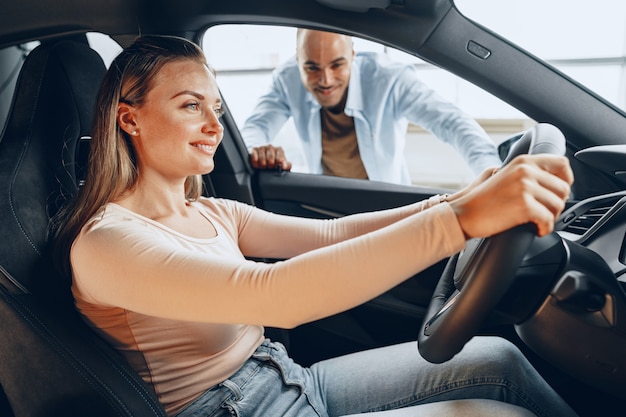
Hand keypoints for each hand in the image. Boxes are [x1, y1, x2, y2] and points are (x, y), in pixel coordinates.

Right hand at [249, 145, 292, 170]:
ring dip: (262, 164)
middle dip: (270, 165)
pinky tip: (257, 165)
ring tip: (264, 166)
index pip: (279, 158)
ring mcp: (262, 147)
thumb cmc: (275, 164)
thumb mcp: (283, 165)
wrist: (265, 162)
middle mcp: (270, 147)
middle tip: (269, 167)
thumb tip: (284, 166)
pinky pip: (254, 156)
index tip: (275, 167)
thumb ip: (287, 165)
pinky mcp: (254, 149)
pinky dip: (255, 162)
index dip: (277, 165)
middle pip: (270, 158)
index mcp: (279, 149)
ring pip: (262, 158)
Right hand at [449, 154, 572, 238]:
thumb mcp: (502, 175)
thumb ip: (525, 173)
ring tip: (537, 222)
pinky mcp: (524, 206)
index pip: (561, 163)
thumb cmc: (481, 200)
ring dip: (550, 218)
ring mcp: (525, 187)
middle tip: (544, 214)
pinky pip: (548, 220)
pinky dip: (545, 229)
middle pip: (563, 188)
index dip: (566, 179)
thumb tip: (549, 179)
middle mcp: (526, 171)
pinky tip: (536, 230)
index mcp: (523, 162)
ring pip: (558, 205)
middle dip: (557, 204)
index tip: (558, 192)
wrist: (464, 214)